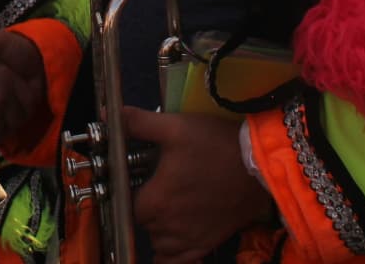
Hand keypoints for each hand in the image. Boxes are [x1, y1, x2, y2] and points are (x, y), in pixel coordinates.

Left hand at [126, 108, 274, 263]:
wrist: (258, 166)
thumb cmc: (214, 145)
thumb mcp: (175, 127)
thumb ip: (138, 123)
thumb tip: (107, 116)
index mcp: (154, 202)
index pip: (127, 202)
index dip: (134, 187)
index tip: (143, 174)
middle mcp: (167, 229)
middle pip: (144, 222)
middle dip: (148, 203)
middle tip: (162, 182)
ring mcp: (187, 241)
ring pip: (159, 242)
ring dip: (160, 226)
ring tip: (173, 202)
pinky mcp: (206, 246)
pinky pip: (176, 261)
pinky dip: (171, 252)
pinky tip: (176, 235)